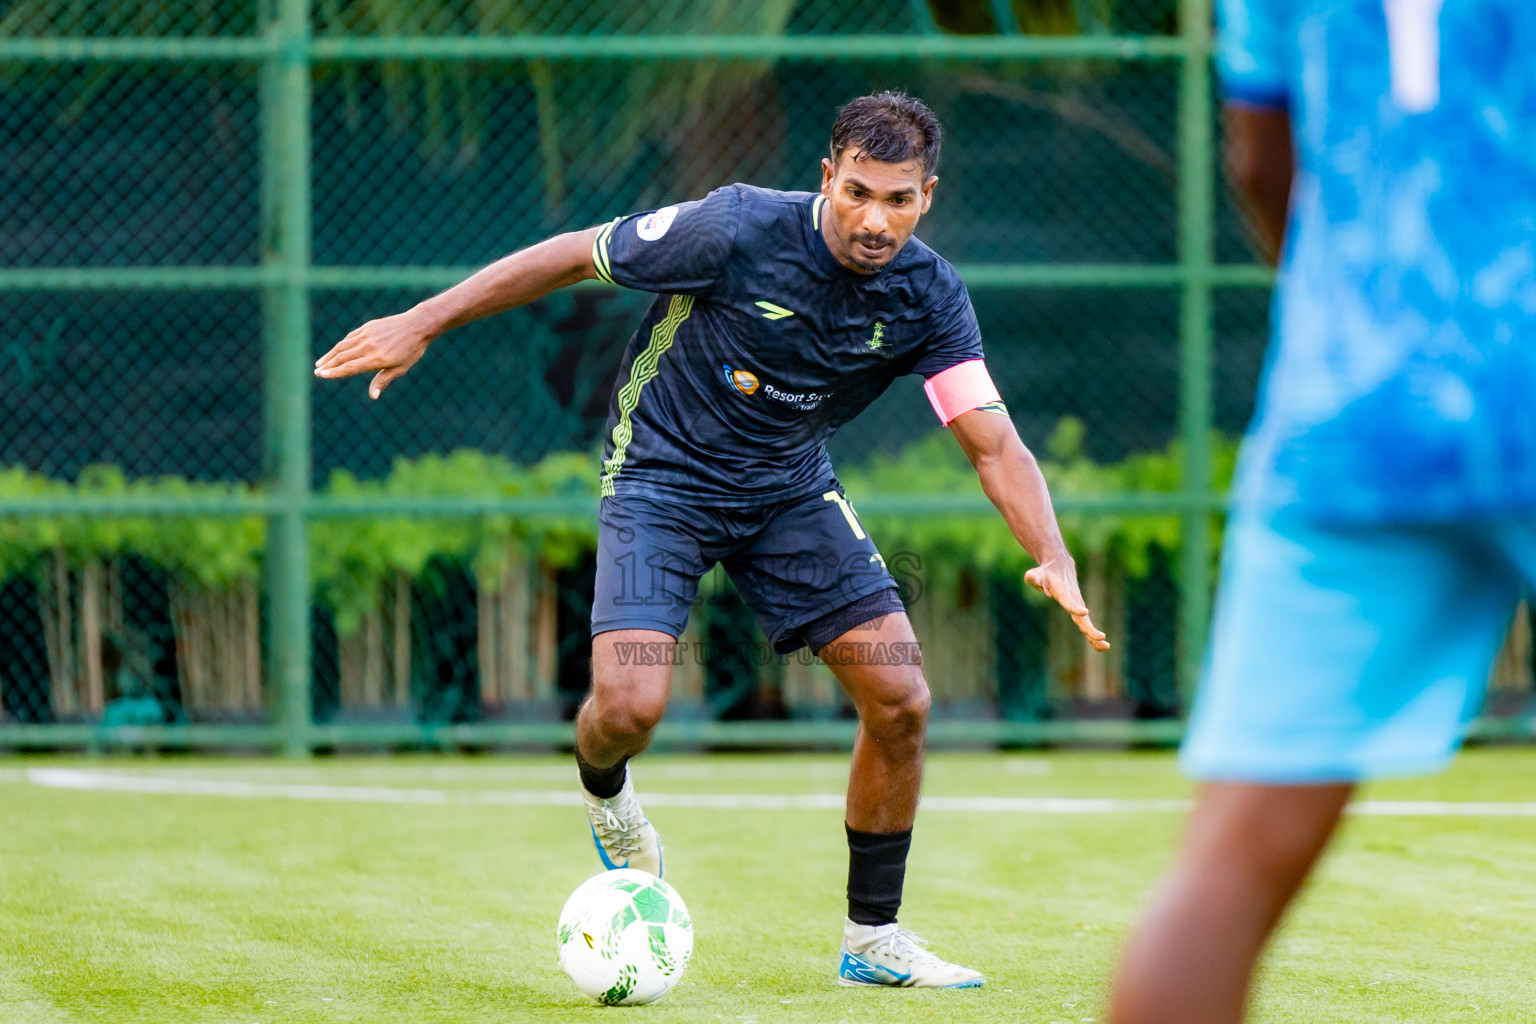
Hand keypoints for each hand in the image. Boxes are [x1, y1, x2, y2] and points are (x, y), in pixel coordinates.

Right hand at [314, 309, 437, 398]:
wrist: (417, 325)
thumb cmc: (411, 350)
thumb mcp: (400, 369)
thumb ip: (383, 381)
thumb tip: (372, 397)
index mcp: (376, 359)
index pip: (349, 367)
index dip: (334, 372)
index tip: (322, 375)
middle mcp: (368, 346)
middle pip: (342, 357)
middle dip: (328, 365)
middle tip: (317, 372)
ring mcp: (367, 335)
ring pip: (343, 346)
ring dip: (330, 355)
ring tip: (320, 362)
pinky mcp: (368, 327)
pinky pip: (350, 337)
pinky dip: (341, 345)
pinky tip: (336, 351)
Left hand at [1025, 559, 1110, 651]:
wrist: (1061, 565)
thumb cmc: (1045, 573)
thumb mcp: (1036, 574)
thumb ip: (1033, 578)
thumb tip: (1030, 577)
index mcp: (1062, 592)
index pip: (1068, 601)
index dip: (1075, 607)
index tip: (1085, 612)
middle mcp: (1073, 599)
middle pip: (1082, 617)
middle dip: (1090, 628)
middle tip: (1101, 637)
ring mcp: (1078, 605)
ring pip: (1086, 622)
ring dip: (1094, 635)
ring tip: (1105, 647)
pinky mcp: (1079, 610)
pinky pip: (1086, 624)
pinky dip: (1093, 635)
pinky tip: (1101, 647)